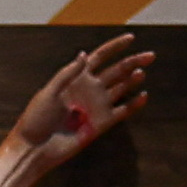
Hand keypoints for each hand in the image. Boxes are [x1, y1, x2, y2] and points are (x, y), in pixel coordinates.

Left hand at [8, 35, 156, 174]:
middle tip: (149, 56)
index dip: (115, 47)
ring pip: (121, 88)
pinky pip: (122, 111)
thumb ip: (67, 74)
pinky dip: (134, 105)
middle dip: (132, 62)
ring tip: (142, 73)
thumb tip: (84, 54)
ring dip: (132, 80)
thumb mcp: (49, 92)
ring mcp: (97, 106)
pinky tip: (143, 96)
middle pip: (116, 71)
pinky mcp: (101, 124)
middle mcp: (89, 89)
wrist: (36, 148)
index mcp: (76, 77)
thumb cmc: (37, 118)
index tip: (131, 38)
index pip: (100, 57)